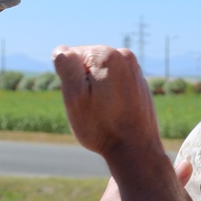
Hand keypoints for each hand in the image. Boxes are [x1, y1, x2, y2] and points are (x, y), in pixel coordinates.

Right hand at [52, 45, 159, 161]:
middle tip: (91, 108)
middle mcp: (124, 56)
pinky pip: (114, 82)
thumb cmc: (102, 126)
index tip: (81, 99)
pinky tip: (114, 112)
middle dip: (83, 83)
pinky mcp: (139, 83)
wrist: (136, 150)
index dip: (69, 79)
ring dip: (96, 89)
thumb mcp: (75, 97)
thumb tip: (61, 50)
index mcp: (106, 55)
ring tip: (104, 111)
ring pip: (100, 73)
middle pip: (87, 63)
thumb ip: (66, 67)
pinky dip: (109, 94)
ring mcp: (135, 70)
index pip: (71, 56)